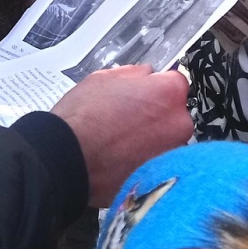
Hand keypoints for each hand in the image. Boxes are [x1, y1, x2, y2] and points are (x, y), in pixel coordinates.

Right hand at [50, 65, 191, 206]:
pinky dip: (145, 158)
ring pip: (167, 138)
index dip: (155, 88)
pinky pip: (157, 161)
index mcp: (169, 92)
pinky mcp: (162, 175)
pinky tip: (122, 157)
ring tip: (122, 141)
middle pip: (174, 113)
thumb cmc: (83, 118)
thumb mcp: (105, 78)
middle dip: (156, 114)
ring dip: (151, 138)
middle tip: (128, 119)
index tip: (142, 94)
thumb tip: (146, 74)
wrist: (68, 159)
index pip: (174, 83)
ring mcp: (173, 151)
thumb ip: (135, 73)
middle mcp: (179, 122)